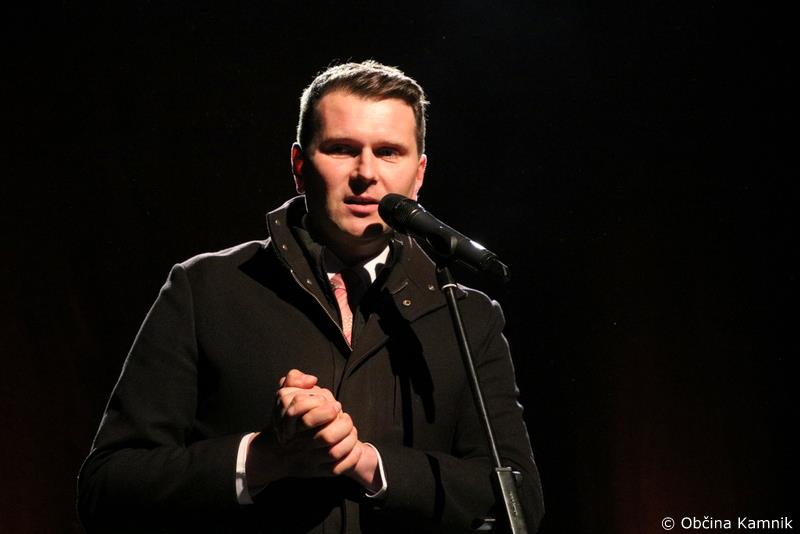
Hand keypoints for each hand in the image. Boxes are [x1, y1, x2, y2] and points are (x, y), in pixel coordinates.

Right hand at [246, 370, 362, 486]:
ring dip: (349, 439)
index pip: (309, 418)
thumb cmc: (286, 421)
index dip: (325, 409)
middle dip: (342, 425)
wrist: (275, 455)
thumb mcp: (283, 397)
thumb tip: (312, 379)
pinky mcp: (318, 472)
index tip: (335, 405)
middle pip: (326, 437)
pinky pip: (337, 469)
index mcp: (292, 424)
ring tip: (351, 430)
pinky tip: (354, 446)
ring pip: (334, 453)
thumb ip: (294, 380)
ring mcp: (309, 460)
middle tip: (344, 417)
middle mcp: (300, 444)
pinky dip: (351, 457)